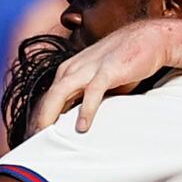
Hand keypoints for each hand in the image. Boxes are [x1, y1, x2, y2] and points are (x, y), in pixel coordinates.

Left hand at [31, 20, 179, 134]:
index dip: (39, 117)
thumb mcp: (99, 83)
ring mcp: (90, 67)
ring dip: (52, 114)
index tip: (33, 137)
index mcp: (69, 70)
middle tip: (32, 141)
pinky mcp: (108, 70)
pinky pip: (93, 91)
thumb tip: (76, 123)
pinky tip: (83, 126)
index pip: (47, 96)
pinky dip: (87, 109)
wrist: (149, 39)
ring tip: (46, 135)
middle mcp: (74, 67)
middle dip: (39, 119)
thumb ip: (85, 97)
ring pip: (62, 91)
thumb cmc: (124, 64)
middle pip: (49, 96)